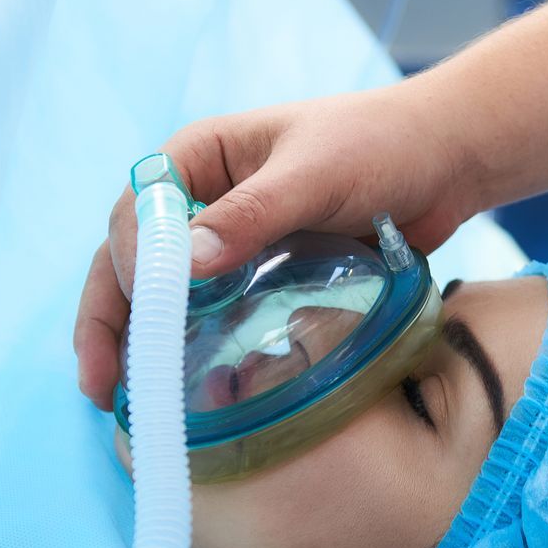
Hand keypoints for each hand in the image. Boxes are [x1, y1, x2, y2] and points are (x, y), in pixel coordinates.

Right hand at [75, 77, 478, 407]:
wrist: (445, 160)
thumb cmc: (379, 146)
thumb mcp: (314, 175)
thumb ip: (251, 215)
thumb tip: (183, 265)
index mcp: (198, 158)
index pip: (135, 216)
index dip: (129, 271)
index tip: (144, 316)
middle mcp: (201, 200)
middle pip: (130, 263)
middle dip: (110, 322)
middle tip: (102, 386)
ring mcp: (228, 243)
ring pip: (164, 296)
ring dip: (141, 344)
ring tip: (126, 402)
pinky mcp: (260, 277)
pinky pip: (211, 316)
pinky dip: (189, 349)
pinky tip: (182, 393)